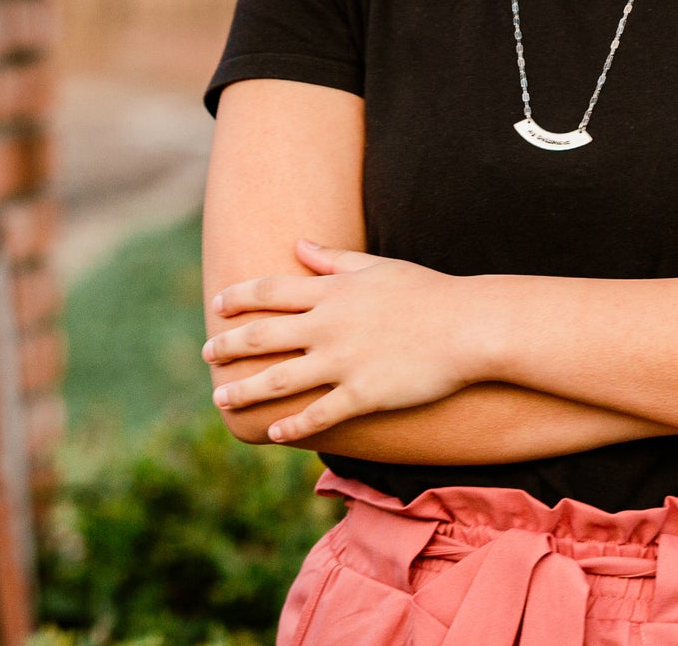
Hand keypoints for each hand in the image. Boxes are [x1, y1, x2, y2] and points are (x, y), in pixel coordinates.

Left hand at [203, 241, 480, 440]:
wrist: (469, 325)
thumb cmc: (427, 292)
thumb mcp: (378, 267)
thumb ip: (334, 260)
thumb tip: (300, 243)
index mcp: (332, 292)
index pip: (270, 291)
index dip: (238, 298)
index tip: (217, 305)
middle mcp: (329, 325)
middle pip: (262, 335)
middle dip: (228, 345)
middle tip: (207, 353)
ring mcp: (343, 361)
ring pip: (278, 380)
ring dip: (244, 391)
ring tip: (222, 399)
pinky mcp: (363, 393)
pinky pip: (317, 414)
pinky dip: (291, 426)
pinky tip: (272, 433)